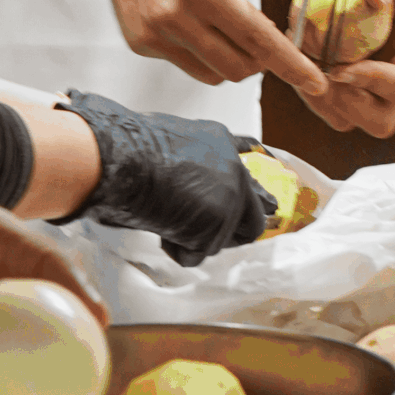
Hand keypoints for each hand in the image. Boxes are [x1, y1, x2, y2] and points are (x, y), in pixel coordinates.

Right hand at [55, 94, 274, 264]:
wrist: (124, 158)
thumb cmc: (131, 147)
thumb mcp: (169, 141)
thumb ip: (192, 159)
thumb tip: (193, 176)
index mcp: (221, 141)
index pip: (250, 165)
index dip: (256, 191)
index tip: (270, 202)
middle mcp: (235, 170)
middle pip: (253, 218)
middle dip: (231, 233)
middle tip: (203, 235)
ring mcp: (231, 198)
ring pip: (221, 240)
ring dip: (194, 240)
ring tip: (166, 220)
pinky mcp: (219, 222)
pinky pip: (198, 254)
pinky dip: (179, 250)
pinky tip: (163, 230)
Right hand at [105, 0, 331, 107]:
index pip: (259, 39)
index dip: (291, 65)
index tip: (316, 83)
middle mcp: (177, 15)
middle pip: (238, 66)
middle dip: (263, 60)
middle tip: (268, 39)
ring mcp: (155, 32)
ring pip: (213, 73)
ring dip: (235, 61)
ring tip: (235, 30)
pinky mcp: (141, 41)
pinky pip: (186, 65)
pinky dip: (205, 54)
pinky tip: (202, 24)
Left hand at [308, 0, 394, 139]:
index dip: (373, 84)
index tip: (342, 65)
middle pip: (381, 120)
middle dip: (347, 104)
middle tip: (322, 73)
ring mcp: (368, 72)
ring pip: (348, 118)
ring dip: (321, 100)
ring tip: (305, 63)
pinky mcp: (341, 69)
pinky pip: (324, 99)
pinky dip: (305, 85)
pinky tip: (296, 52)